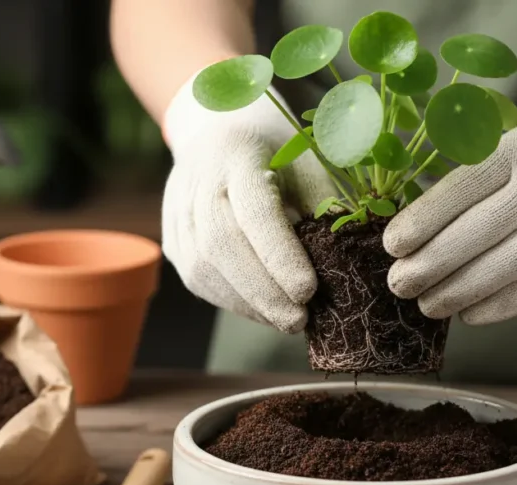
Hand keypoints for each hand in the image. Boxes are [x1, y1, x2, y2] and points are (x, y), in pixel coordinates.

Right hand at [162, 75, 334, 332]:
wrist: (216, 131)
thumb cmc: (276, 150)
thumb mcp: (308, 162)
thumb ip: (323, 205)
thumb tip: (345, 263)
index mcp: (237, 154)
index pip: (253, 211)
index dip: (279, 255)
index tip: (308, 291)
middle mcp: (197, 182)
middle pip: (221, 245)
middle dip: (263, 291)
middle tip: (299, 321)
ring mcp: (177, 212)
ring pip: (203, 269)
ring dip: (248, 303)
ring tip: (286, 320)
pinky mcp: (172, 240)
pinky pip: (197, 279)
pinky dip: (233, 302)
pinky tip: (262, 310)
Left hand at [384, 79, 516, 324]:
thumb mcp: (515, 145)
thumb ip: (471, 182)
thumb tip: (410, 237)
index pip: (462, 187)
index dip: (423, 221)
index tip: (392, 247)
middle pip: (482, 230)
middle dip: (432, 264)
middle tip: (399, 285)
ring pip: (510, 264)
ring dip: (461, 292)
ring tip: (429, 306)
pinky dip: (501, 305)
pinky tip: (470, 314)